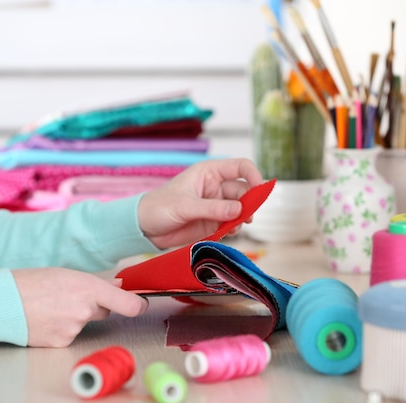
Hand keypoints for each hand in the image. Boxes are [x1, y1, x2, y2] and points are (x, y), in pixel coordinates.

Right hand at [13, 267, 147, 346]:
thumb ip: (95, 283)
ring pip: (85, 324)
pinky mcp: (62, 343)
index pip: (128, 303)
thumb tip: (119, 286)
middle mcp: (85, 310)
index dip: (138, 305)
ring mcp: (73, 329)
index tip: (142, 304)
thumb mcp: (67, 274)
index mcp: (89, 288)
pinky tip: (45, 319)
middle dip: (94, 306)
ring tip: (50, 307)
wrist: (2, 302)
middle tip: (69, 298)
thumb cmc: (32, 282)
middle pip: (104, 312)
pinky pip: (70, 336)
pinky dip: (61, 329)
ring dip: (74, 318)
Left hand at [138, 158, 262, 249]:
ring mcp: (216, 205)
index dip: (253, 176)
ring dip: (243, 217)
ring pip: (240, 208)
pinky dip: (235, 228)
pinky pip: (232, 223)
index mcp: (209, 173)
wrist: (145, 228)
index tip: (260, 190)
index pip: (240, 167)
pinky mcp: (214, 222)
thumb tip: (239, 210)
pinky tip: (228, 233)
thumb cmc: (159, 207)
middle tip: (248, 217)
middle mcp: (216, 187)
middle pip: (244, 190)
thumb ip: (213, 208)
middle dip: (249, 202)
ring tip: (235, 227)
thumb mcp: (185, 206)